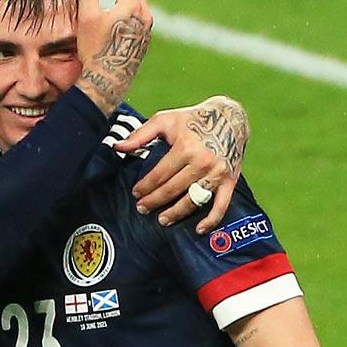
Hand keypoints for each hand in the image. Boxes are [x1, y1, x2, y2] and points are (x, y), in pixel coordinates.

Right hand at [74, 0, 152, 113]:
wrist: (108, 80)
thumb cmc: (96, 49)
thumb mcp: (88, 16)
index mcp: (132, 7)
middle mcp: (143, 17)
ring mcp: (146, 31)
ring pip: (140, 4)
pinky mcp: (143, 42)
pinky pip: (141, 17)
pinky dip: (132, 7)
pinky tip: (123, 12)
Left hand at [113, 95, 249, 233]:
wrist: (230, 117)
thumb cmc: (192, 118)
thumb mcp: (165, 120)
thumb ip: (140, 135)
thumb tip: (117, 147)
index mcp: (185, 147)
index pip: (159, 174)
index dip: (145, 186)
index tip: (136, 193)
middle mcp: (202, 161)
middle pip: (173, 189)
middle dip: (154, 201)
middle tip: (142, 209)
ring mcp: (217, 173)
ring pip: (193, 200)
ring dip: (176, 213)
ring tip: (162, 219)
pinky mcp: (230, 180)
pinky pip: (221, 205)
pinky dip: (211, 220)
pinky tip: (198, 229)